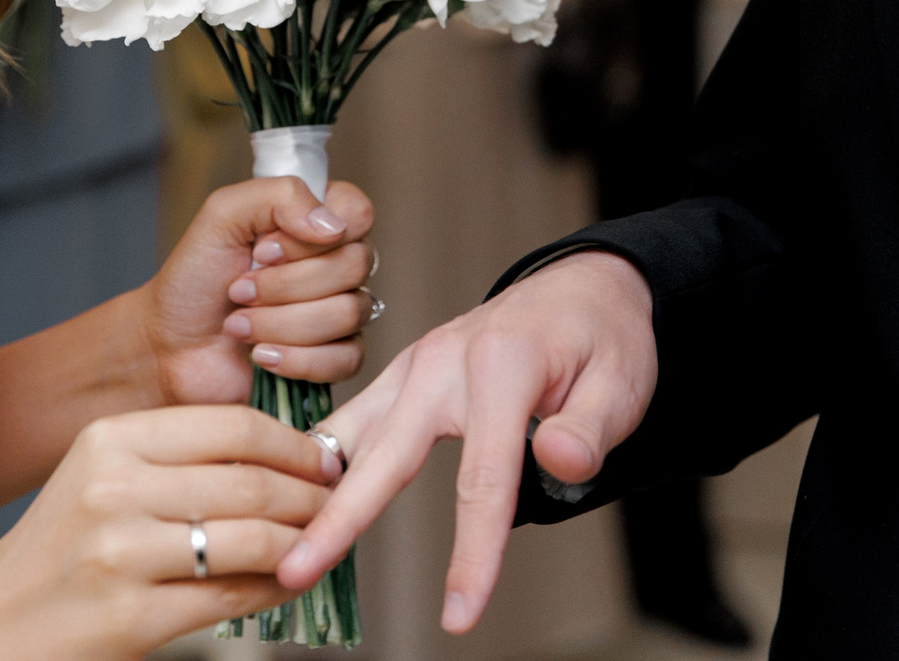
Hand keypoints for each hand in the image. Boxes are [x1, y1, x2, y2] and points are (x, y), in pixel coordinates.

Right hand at [0, 406, 338, 659]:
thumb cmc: (59, 551)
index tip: (325, 460)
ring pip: (251, 538)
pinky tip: (287, 583)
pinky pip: (231, 597)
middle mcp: (114, 488)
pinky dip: (274, 589)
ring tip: (319, 546)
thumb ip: (178, 459)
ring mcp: (121, 553)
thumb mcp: (102, 477)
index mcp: (110, 440)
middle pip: (249, 480)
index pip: (232, 425)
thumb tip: (284, 455)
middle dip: (310, 495)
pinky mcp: (131, 615)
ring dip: (302, 544)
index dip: (293, 445)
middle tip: (336, 505)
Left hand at [142, 177, 375, 404]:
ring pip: (348, 313)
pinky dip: (296, 359)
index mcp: (314, 223)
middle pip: (355, 264)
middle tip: (239, 289)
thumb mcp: (222, 216)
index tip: (264, 248)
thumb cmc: (193, 280)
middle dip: (285, 283)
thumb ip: (278, 196)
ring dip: (280, 322)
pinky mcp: (334, 360)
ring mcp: (338, 314)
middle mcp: (334, 264)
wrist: (169, 346)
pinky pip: (348, 358)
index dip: (312, 234)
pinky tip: (261, 355)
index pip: (357, 212)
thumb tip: (332, 224)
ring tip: (240, 323)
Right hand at [276, 251, 656, 632]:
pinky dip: (322, 457)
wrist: (584, 285)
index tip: (459, 613)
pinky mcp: (404, 373)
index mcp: (502, 365)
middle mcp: (443, 360)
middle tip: (295, 569)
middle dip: (338, 519)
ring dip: (312, 485)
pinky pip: (356, 418)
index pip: (482, 479)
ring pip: (352, 432)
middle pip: (384, 455)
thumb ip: (590, 428)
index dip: (472, 552)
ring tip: (277, 539)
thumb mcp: (620, 381)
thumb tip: (559, 461)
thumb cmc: (603, 336)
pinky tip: (299, 496)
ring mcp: (416, 363)